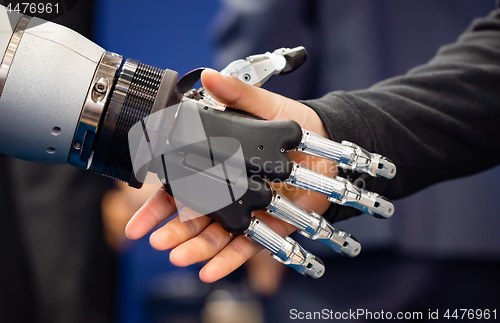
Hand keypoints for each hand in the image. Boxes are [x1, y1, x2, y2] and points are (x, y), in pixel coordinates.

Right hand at [125, 69, 336, 281]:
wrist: (327, 146)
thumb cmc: (293, 125)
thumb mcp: (263, 105)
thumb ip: (236, 94)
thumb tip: (208, 75)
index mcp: (217, 168)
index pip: (179, 190)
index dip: (157, 208)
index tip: (139, 224)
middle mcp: (227, 193)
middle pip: (192, 218)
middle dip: (173, 231)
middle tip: (157, 240)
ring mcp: (246, 213)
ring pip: (214, 236)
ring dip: (196, 248)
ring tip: (179, 255)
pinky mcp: (266, 228)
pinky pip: (246, 247)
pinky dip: (228, 260)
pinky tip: (210, 270)